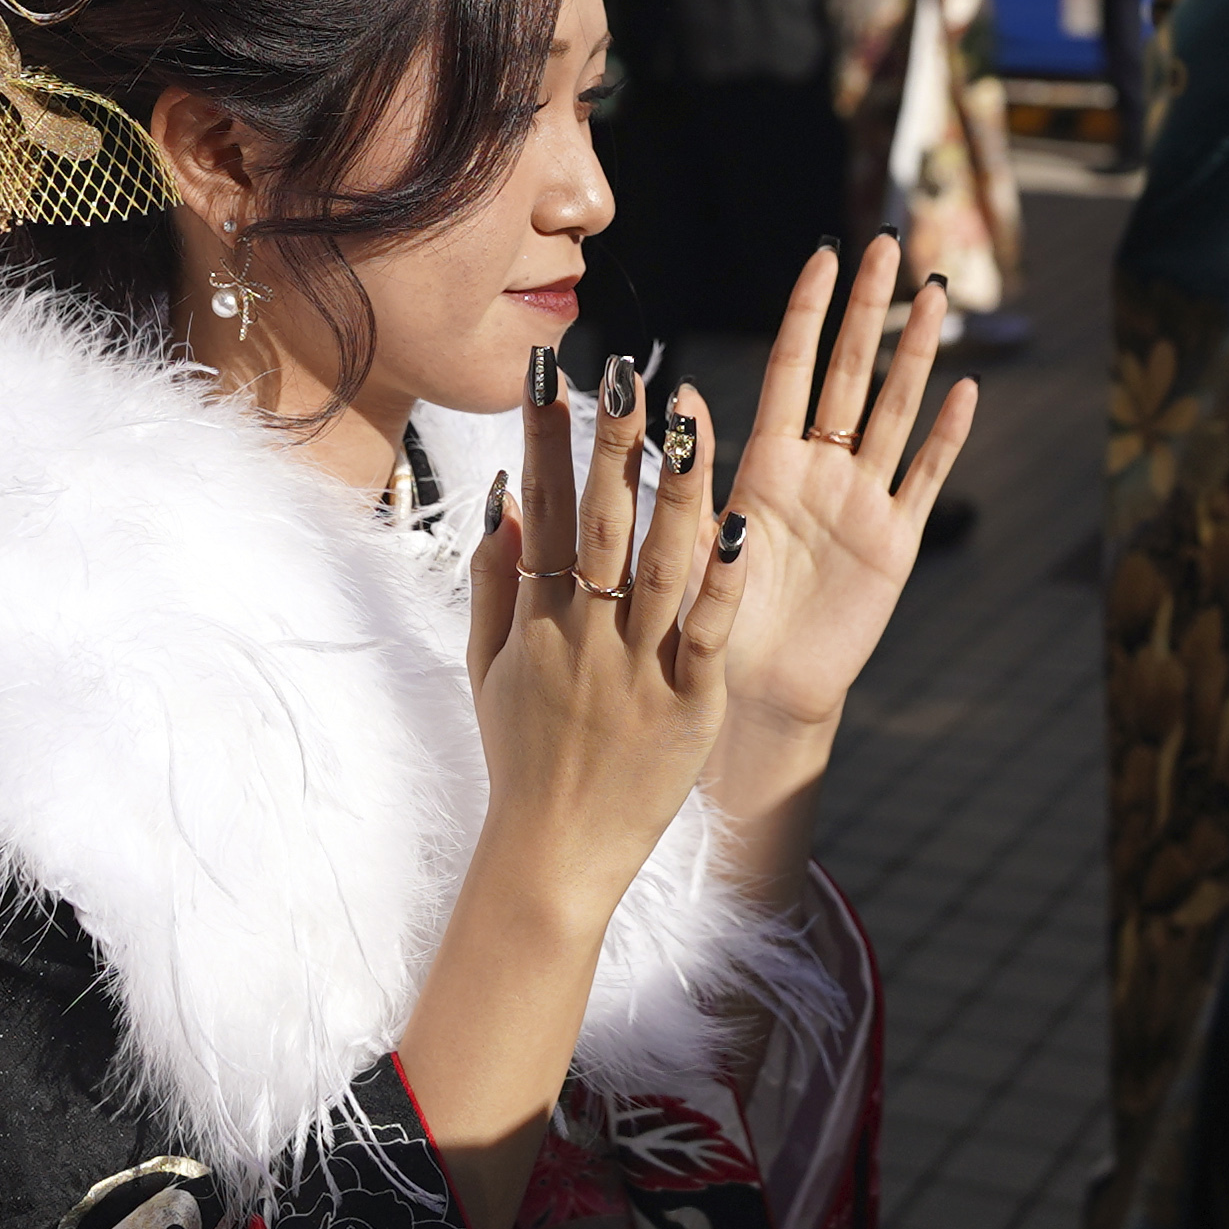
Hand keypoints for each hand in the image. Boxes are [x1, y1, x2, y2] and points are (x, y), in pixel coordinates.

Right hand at [462, 359, 756, 918]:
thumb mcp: (486, 667)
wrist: (553, 856)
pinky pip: (710, 633)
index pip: (541, 509)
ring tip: (690, 422)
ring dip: (677, 491)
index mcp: (538, 619)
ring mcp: (640, 668)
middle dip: (613, 445)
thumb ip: (493, 583)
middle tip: (628, 375)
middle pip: (602, 523)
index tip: (549, 372)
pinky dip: (723, 582)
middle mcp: (586, 634)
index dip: (545, 439)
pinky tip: (741, 528)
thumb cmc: (521, 756)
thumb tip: (505, 500)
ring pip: (662, 565)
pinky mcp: (690, 706)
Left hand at [717, 239, 976, 755]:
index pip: (792, 369)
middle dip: (868, 310)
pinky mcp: (893, 544)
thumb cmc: (707, 620)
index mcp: (766, 463)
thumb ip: (692, 469)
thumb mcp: (689, 539)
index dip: (809, 312)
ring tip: (932, 298)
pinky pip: (922, 480)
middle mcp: (818, 470)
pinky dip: (945, 437)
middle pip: (851, 373)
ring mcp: (860, 502)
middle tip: (889, 245)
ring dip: (915, 357)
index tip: (825, 254)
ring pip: (894, 411)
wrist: (751, 694)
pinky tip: (967, 392)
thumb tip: (679, 393)